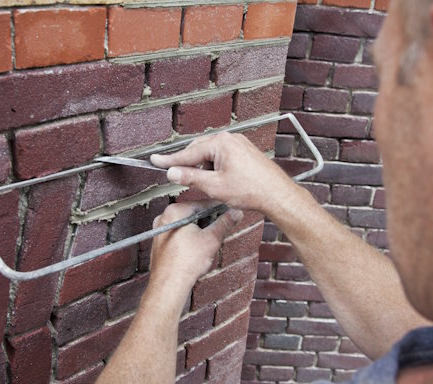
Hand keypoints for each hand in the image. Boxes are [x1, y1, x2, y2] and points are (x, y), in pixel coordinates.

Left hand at [149, 201, 242, 291]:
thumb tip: (235, 213)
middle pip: (194, 214)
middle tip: (220, 230)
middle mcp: (164, 218)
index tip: (230, 213)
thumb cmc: (186, 263)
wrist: (169, 285)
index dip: (219, 209)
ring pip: (187, 225)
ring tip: (208, 243)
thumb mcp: (212, 239)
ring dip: (200, 231)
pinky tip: (197, 250)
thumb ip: (225, 223)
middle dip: (209, 222)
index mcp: (175, 211)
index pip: (203, 203)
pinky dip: (190, 239)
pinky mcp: (160, 242)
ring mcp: (160, 230)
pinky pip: (179, 235)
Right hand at [150, 132, 291, 212]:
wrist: (277, 194)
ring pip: (211, 155)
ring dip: (204, 169)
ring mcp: (239, 144)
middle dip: (189, 166)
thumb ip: (191, 178)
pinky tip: (219, 182)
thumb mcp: (215, 186)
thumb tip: (172, 172)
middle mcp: (230, 138)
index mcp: (221, 143)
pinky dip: (215, 168)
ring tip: (210, 186)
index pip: (188, 152)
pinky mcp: (244, 152)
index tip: (154, 161)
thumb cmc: (252, 189)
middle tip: (177, 178)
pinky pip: (222, 157)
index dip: (170, 160)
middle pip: (199, 151)